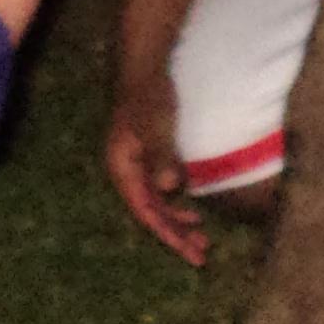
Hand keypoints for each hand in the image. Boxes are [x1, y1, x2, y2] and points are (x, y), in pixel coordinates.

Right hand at [103, 71, 208, 265]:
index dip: (168, 233)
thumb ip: (161, 156)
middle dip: (176, 234)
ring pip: (156, 203)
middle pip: (151, 212)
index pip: (145, 211)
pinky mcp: (148, 158)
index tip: (189, 251)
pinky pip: (161, 190)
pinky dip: (176, 204)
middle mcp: (126, 172)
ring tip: (201, 237)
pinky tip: (192, 210)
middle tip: (202, 255)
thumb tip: (168, 188)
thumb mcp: (156, 126)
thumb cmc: (150, 96)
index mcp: (122, 169)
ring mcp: (137, 166)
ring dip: (177, 222)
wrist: (146, 68)